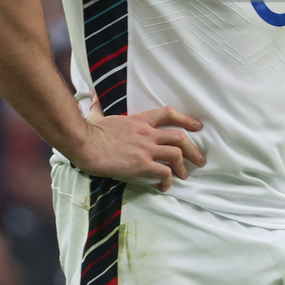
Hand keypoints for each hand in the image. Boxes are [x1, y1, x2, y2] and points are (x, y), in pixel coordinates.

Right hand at [70, 96, 205, 191]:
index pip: (168, 113)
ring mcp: (146, 148)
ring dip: (183, 167)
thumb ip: (100, 107)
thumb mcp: (99, 115)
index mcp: (140, 119)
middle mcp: (148, 133)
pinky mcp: (141, 165)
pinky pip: (164, 172)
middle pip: (180, 137)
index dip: (186, 119)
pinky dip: (168, 181)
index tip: (197, 126)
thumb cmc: (90, 131)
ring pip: (176, 154)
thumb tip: (93, 97)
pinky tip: (164, 187)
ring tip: (184, 176)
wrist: (85, 142)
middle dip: (193, 149)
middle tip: (199, 160)